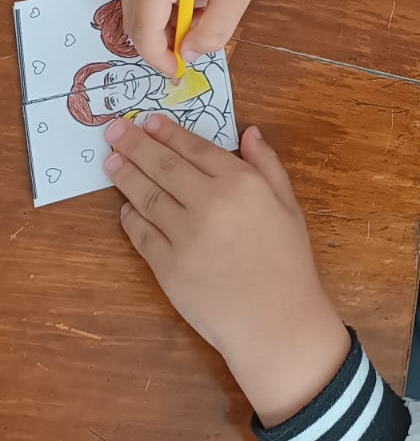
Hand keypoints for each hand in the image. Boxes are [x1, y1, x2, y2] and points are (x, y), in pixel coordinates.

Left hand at [108, 114, 350, 426]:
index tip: (149, 121)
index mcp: (241, 183)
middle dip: (136, 145)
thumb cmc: (288, 260)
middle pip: (163, 167)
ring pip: (147, 197)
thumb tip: (248, 132)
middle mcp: (209, 203)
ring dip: (126, 176)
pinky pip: (142, 235)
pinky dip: (131, 218)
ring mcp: (184, 237)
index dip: (169, 133)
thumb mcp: (288, 204)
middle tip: (114, 131)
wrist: (274, 320)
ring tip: (110, 162)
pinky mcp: (168, 268)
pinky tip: (125, 207)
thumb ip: (267, 164)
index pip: (195, 149)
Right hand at [124, 0, 305, 75]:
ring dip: (169, 20)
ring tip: (209, 5)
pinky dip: (169, 2)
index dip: (159, 57)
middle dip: (163, 40)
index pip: (143, 29)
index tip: (180, 72)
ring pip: (141, 6)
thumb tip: (191, 54)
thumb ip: (215, 28)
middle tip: (198, 43)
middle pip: (135, 20)